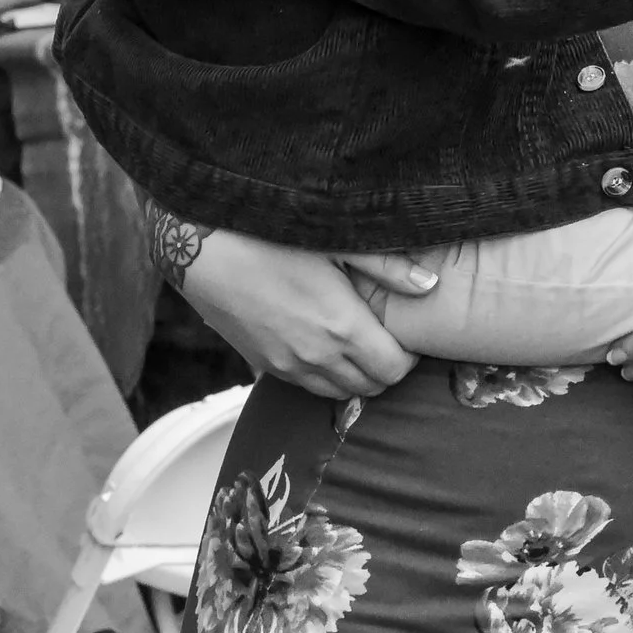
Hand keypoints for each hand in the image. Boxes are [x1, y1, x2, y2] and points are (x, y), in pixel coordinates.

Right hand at [179, 224, 435, 400]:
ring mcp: (286, 366)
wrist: (203, 251)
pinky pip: (305, 387)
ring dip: (356, 376)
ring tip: (360, 342)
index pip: (393, 370)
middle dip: (387, 368)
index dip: (408, 356)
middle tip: (389, 338)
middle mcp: (315, 357)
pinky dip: (325, 377)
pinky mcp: (262, 365)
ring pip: (337, 393)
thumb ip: (388, 267)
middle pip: (369, 388)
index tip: (408, 335)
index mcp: (341, 329)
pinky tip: (325, 344)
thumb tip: (429, 285)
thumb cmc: (273, 239)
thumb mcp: (338, 243)